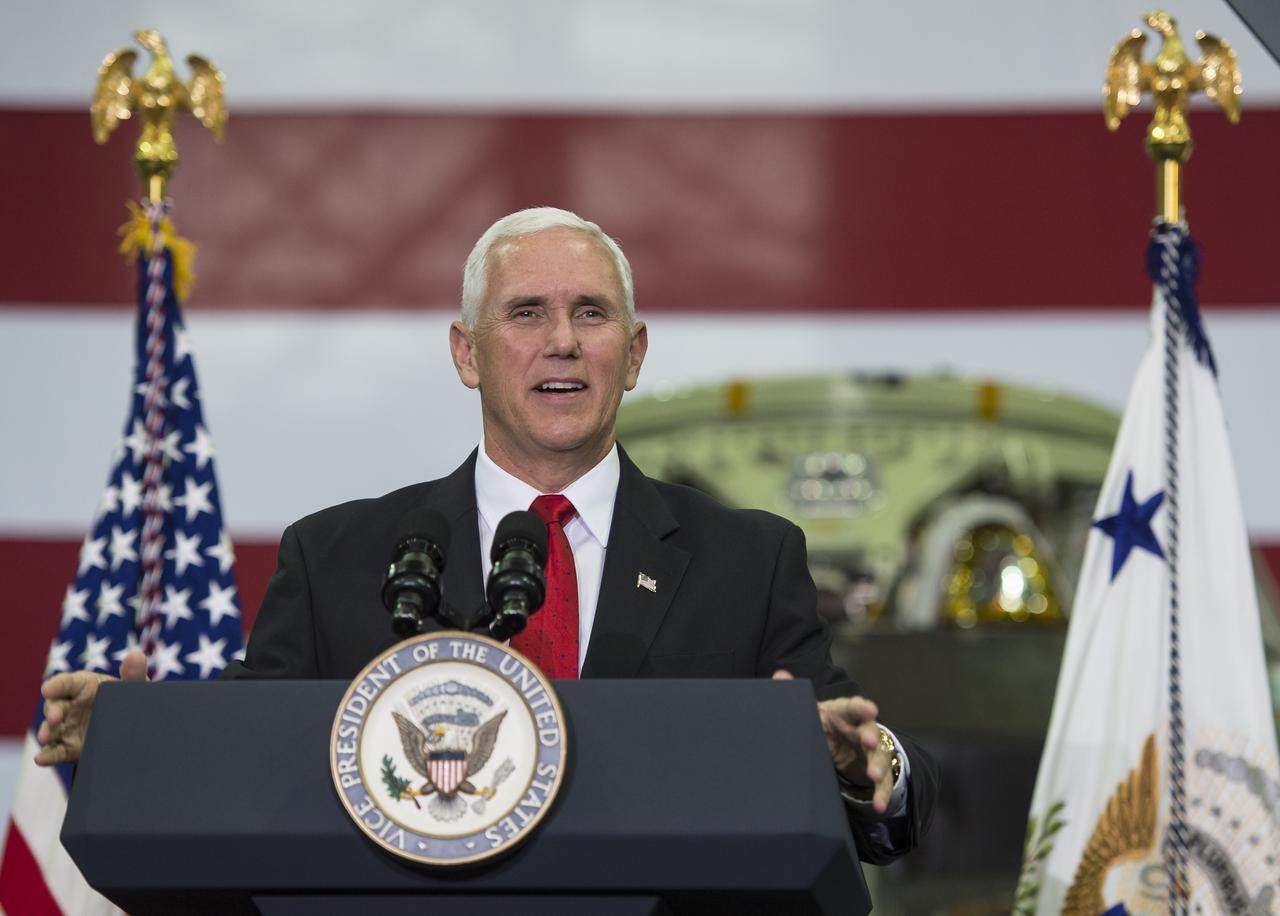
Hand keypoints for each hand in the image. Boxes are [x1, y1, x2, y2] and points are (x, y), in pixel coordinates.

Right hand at [34, 649, 147, 765]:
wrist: (133, 728)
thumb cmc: (128, 699)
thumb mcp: (133, 688)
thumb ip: (134, 674)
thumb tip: (136, 654)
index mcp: (84, 685)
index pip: (66, 683)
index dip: (56, 685)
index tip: (47, 689)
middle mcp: (71, 705)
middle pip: (55, 706)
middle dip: (52, 711)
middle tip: (55, 718)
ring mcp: (68, 727)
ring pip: (51, 729)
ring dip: (46, 733)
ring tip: (44, 738)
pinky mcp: (69, 748)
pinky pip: (55, 752)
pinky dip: (47, 755)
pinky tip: (41, 759)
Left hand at [773, 669, 896, 813]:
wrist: (834, 746)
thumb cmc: (820, 724)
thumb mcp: (808, 712)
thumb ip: (794, 695)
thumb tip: (780, 674)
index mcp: (842, 713)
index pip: (853, 706)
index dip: (861, 707)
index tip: (871, 708)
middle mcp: (860, 729)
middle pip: (870, 729)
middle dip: (871, 735)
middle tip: (870, 742)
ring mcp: (871, 751)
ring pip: (880, 756)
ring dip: (879, 766)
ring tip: (874, 777)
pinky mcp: (874, 773)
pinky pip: (883, 785)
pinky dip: (882, 795)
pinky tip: (879, 806)